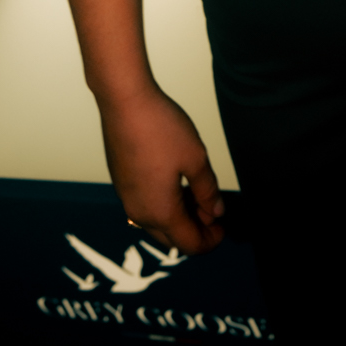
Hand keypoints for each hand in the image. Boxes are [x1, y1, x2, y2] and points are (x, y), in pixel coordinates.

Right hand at [98, 86, 224, 256]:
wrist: (124, 101)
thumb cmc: (161, 128)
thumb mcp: (196, 159)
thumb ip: (208, 191)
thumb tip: (216, 212)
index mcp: (161, 212)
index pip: (190, 244)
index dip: (211, 240)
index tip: (224, 226)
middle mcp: (139, 213)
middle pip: (172, 239)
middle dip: (195, 231)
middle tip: (213, 210)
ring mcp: (127, 199)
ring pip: (157, 223)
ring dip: (179, 217)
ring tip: (198, 193)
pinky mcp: (121, 183)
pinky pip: (145, 207)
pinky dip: (163, 205)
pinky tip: (176, 182)